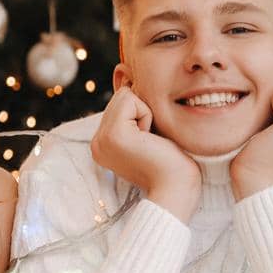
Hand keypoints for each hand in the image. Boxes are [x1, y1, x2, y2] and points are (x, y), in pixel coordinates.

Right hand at [91, 87, 201, 220]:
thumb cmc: (171, 164)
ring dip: (144, 113)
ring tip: (149, 141)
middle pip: (119, 97)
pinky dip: (146, 115)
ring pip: (124, 96)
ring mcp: (101, 139)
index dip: (140, 115)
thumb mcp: (145, 137)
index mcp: (102, 144)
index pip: (118, 105)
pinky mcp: (114, 134)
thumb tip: (129, 83)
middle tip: (150, 142)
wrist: (176, 188)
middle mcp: (96, 142)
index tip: (148, 143)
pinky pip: (130, 101)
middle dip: (141, 112)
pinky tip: (149, 139)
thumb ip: (132, 118)